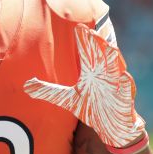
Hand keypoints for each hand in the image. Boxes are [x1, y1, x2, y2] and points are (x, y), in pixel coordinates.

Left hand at [24, 23, 146, 150]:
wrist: (111, 126)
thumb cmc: (91, 107)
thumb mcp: (67, 100)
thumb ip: (48, 91)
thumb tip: (26, 85)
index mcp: (91, 72)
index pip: (87, 53)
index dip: (84, 41)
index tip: (79, 28)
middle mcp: (104, 75)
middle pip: (101, 56)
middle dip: (98, 44)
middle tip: (92, 32)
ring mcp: (116, 86)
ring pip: (115, 69)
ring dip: (113, 59)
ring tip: (110, 49)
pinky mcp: (124, 99)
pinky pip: (126, 90)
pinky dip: (125, 84)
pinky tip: (124, 77)